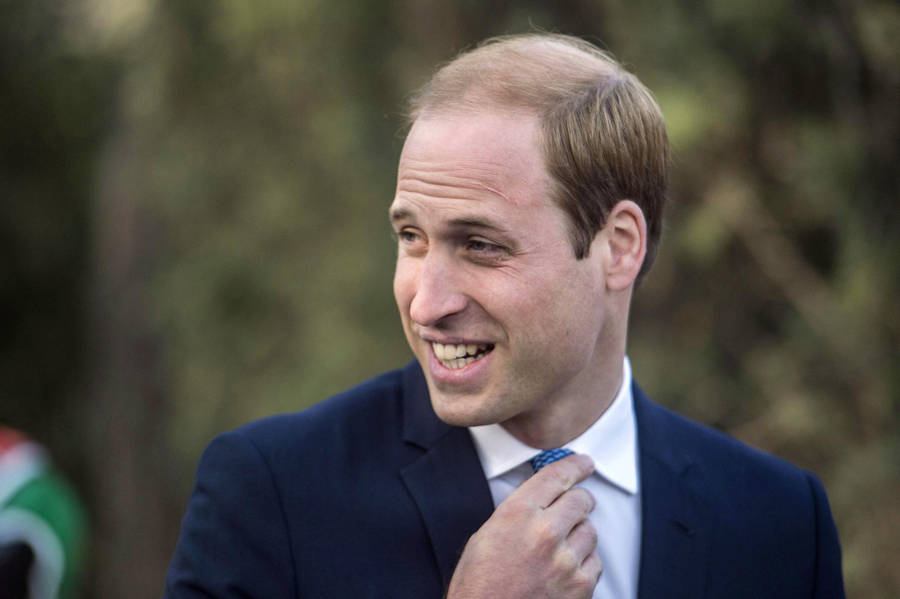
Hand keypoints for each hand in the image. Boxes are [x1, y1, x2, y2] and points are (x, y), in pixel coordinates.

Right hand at [447, 453, 600, 598]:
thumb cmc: (479, 584)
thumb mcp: (487, 535)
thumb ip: (518, 510)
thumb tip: (544, 494)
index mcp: (517, 514)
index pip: (556, 476)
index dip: (574, 466)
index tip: (584, 463)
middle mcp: (544, 532)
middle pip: (581, 500)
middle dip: (577, 502)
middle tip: (571, 509)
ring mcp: (565, 561)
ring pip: (590, 530)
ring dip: (578, 535)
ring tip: (556, 550)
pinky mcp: (580, 586)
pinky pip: (595, 561)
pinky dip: (583, 563)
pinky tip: (562, 571)